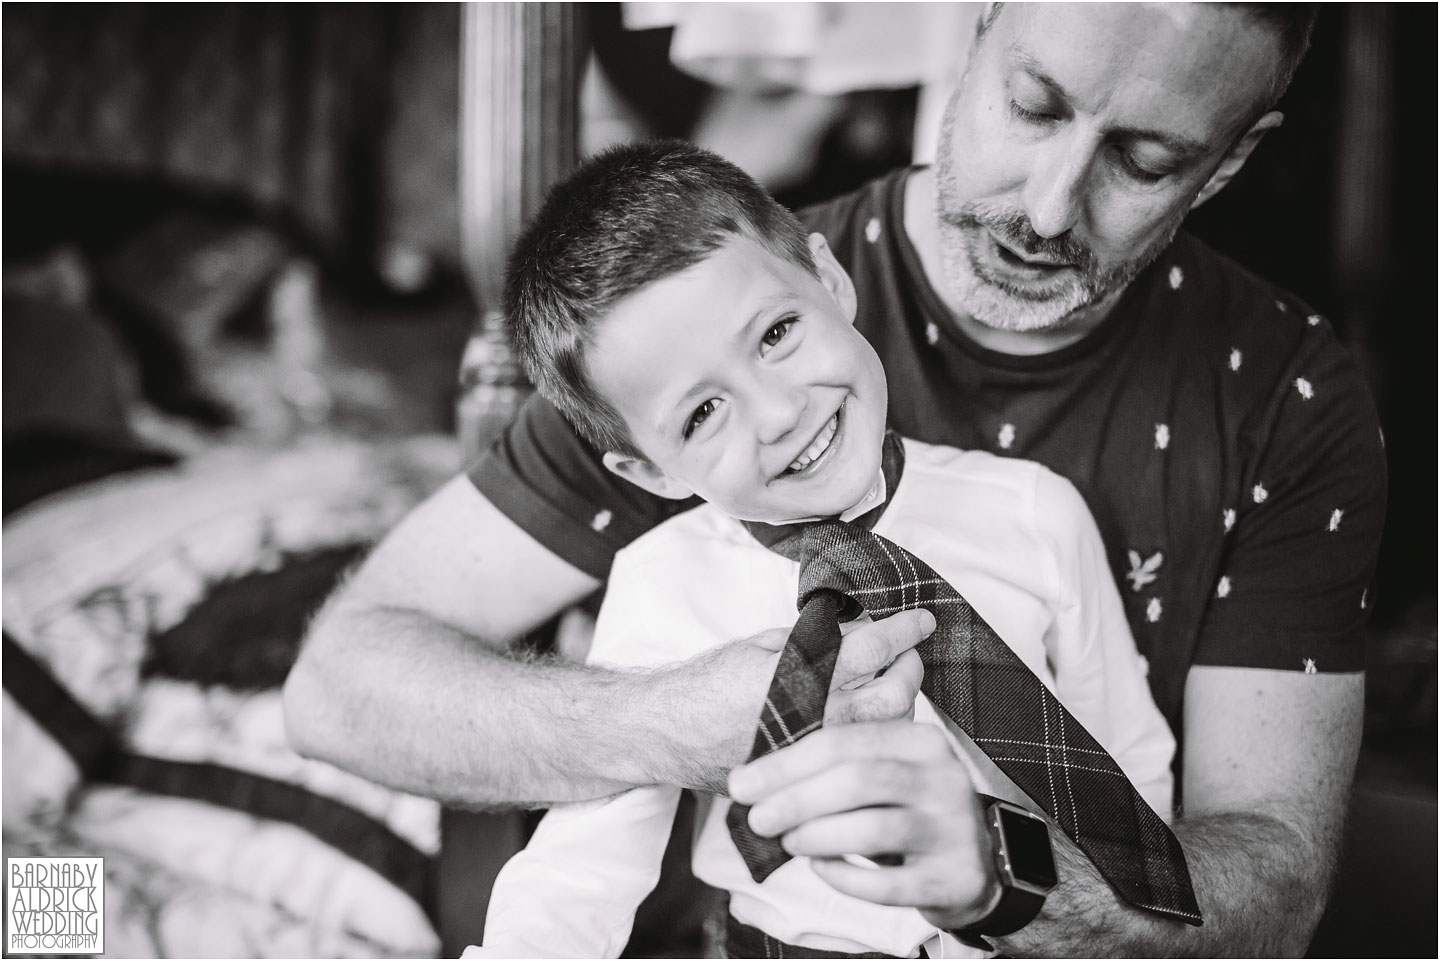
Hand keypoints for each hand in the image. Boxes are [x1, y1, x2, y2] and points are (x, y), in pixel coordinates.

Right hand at [699, 609, 930, 793]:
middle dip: (911, 669)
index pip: (872, 649)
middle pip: (893, 696)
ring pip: (884, 731)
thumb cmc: (706, 683)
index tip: (923, 619)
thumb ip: (812, 639)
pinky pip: (859, 754)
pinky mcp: (809, 775)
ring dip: (901, 704)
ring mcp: (815, 752)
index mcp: (800, 675)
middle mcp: (813, 718)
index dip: (904, 630)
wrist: (666, 733)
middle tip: (911, 652)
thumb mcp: (761, 644)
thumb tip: (858, 633)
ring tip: (895, 683)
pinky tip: (872, 719)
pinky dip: (876, 733)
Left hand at [727, 720, 998, 929]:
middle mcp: (942, 778)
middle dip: (796, 799)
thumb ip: (835, 767)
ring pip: (872, 828)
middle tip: (758, 818)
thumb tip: (754, 780)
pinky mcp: (952, 878)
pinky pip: (887, 883)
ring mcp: (952, 829)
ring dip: (817, 835)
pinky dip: (844, 877)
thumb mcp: (886, 774)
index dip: (785, 764)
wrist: (979, 864)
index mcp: (920, 741)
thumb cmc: (910, 811)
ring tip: (789, 842)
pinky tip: (822, 868)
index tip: (743, 784)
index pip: (843, 742)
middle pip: (857, 780)